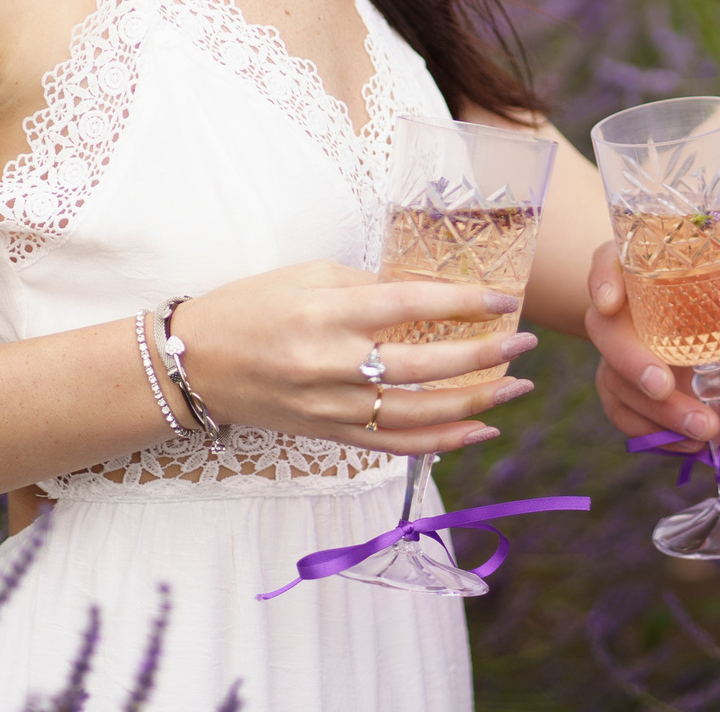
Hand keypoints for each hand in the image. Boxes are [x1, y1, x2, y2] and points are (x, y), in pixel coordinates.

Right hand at [170, 260, 536, 455]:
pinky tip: (477, 430)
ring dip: (475, 403)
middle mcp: (331, 363)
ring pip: (418, 413)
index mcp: (327, 313)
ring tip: (516, 388)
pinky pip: (394, 445)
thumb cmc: (252, 307)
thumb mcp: (308, 276)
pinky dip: (440, 442)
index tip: (503, 299)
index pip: (410, 305)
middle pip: (424, 364)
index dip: (463, 302)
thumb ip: (369, 285)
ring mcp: (331, 406)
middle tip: (525, 344)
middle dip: (483, 355)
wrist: (194, 364)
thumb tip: (430, 294)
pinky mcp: (329, 434)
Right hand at [585, 242, 719, 446]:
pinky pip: (622, 415)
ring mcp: (627, 356)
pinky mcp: (629, 395)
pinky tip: (693, 439)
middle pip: (603, 328)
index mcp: (663, 280)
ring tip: (706, 426)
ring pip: (615, 379)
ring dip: (658, 410)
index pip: (614, 261)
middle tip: (665, 386)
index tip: (611, 302)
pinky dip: (656, 432)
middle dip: (630, 361)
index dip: (602, 277)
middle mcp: (636, 314)